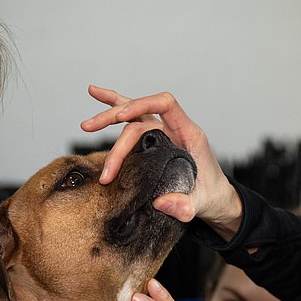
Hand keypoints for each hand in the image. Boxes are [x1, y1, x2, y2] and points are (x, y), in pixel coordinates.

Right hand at [79, 86, 241, 237]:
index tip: (120, 118)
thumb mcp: (201, 204)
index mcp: (188, 134)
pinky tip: (96, 95)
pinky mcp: (154, 141)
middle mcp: (174, 129)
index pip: (166, 104)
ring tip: (86, 125)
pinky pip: (133, 121)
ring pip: (133, 117)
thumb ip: (184, 205)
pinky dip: (115, 108)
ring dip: (108, 117)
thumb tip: (159, 203)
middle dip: (113, 125)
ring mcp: (163, 133)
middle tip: (88, 133)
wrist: (215, 198)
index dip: (141, 104)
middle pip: (139, 116)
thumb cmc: (210, 196)